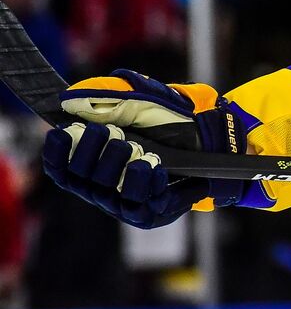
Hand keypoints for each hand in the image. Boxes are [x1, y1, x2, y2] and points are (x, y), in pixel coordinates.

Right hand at [41, 70, 249, 228]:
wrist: (214, 141)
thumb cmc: (170, 122)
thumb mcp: (141, 101)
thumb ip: (109, 96)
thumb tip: (72, 95)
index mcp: (93, 167)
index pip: (62, 167)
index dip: (58, 152)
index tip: (62, 131)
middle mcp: (104, 189)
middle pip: (82, 177)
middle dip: (91, 152)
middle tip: (107, 131)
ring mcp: (126, 203)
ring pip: (108, 191)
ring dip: (115, 165)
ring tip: (130, 146)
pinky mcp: (151, 213)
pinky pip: (141, 202)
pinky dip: (143, 180)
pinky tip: (149, 165)